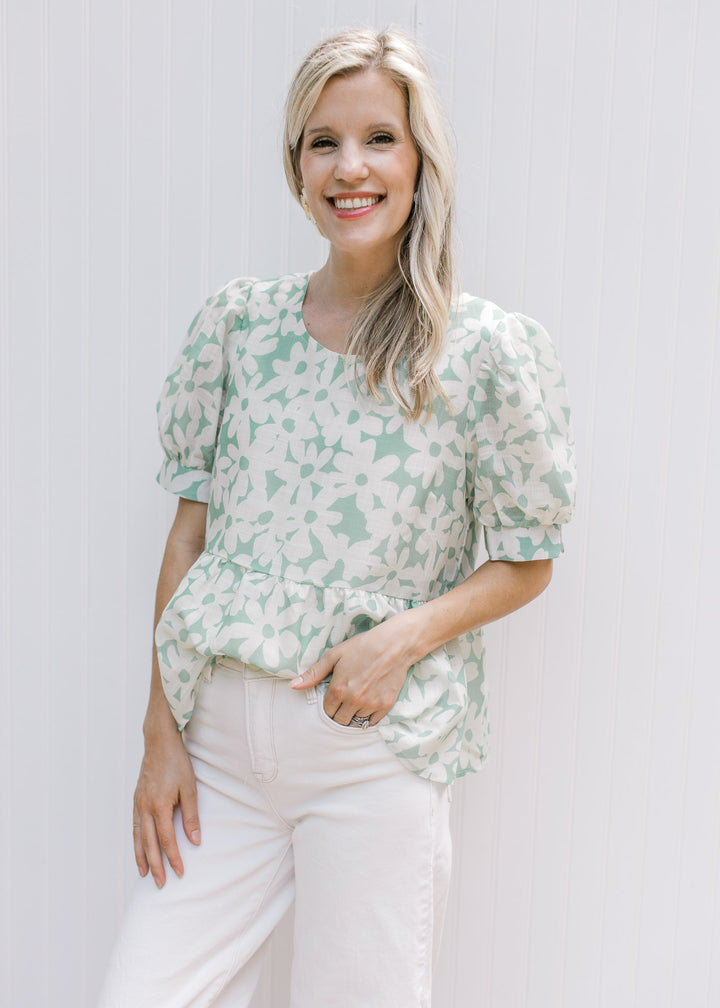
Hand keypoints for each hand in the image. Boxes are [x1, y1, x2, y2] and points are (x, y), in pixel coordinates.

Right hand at [132, 727, 200, 887]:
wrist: (159, 742)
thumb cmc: (177, 763)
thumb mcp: (190, 788)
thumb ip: (191, 815)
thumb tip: (195, 840)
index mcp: (159, 805)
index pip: (167, 839)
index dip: (173, 857)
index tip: (180, 873)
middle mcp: (145, 807)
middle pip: (149, 844)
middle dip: (156, 865)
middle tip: (160, 884)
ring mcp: (138, 803)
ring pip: (138, 837)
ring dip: (141, 857)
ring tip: (144, 874)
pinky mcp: (136, 799)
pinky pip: (134, 826)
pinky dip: (136, 841)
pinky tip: (139, 849)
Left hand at [291, 616, 416, 724]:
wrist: (395, 644)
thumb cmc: (363, 646)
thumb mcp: (334, 655)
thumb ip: (314, 674)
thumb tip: (293, 686)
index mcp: (338, 689)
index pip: (326, 712)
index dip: (328, 706)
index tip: (334, 698)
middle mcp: (353, 700)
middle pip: (340, 721)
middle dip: (339, 714)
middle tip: (344, 702)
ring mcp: (371, 705)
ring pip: (356, 723)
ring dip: (354, 716)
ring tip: (356, 702)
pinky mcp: (386, 706)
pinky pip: (372, 722)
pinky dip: (368, 718)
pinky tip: (368, 704)